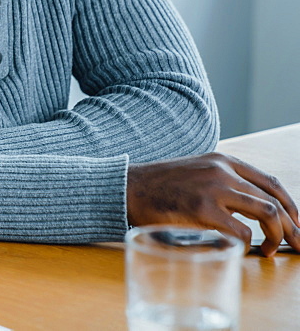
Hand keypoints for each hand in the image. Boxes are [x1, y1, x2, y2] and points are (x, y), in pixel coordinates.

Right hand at [127, 153, 299, 256]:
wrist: (127, 187)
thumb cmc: (159, 186)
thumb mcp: (196, 172)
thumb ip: (221, 182)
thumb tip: (248, 209)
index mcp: (223, 160)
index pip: (271, 182)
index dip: (291, 206)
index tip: (297, 224)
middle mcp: (222, 170)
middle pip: (274, 199)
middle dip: (292, 226)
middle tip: (298, 244)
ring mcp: (213, 188)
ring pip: (267, 212)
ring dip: (276, 236)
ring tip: (270, 249)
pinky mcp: (202, 209)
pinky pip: (242, 231)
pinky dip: (249, 243)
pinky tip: (245, 249)